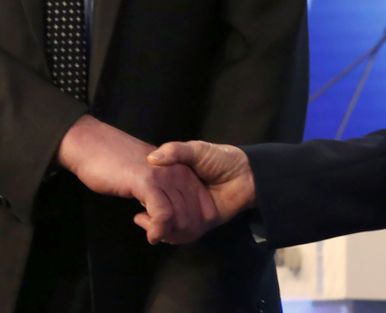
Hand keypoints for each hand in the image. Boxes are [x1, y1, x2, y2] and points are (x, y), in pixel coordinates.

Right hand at [56, 115, 216, 243]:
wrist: (94, 144)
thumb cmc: (118, 165)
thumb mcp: (152, 179)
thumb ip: (167, 196)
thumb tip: (174, 221)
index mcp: (184, 173)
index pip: (203, 211)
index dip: (191, 230)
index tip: (172, 233)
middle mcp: (180, 173)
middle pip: (195, 219)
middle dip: (179, 235)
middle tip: (160, 234)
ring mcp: (165, 177)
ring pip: (181, 219)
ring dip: (169, 235)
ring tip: (153, 232)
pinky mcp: (148, 181)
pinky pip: (164, 214)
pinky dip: (159, 230)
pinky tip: (151, 235)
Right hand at [141, 141, 256, 241]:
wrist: (247, 174)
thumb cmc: (221, 158)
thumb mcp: (197, 150)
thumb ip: (176, 151)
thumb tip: (152, 158)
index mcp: (176, 181)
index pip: (154, 195)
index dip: (145, 200)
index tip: (138, 202)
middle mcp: (181, 197)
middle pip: (159, 213)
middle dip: (150, 219)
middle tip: (143, 218)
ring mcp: (192, 211)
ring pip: (170, 226)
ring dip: (160, 229)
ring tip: (153, 228)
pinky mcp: (203, 223)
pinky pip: (186, 234)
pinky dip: (176, 235)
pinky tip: (166, 231)